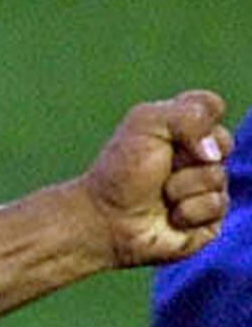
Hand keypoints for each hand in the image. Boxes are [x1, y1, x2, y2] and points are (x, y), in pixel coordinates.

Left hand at [81, 90, 231, 266]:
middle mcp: (201, 156)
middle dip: (186, 158)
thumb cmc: (121, 171)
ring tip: (161, 196)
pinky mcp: (210, 218)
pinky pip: (216, 206)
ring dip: (181, 187)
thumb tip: (214, 152)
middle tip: (161, 169)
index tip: (165, 136)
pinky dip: (188, 211)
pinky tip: (170, 217)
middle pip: (222, 143)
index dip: (193, 122)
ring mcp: (208, 187)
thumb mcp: (146, 123)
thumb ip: (190, 113)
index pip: (211, 107)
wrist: (104, 220)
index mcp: (186, 127)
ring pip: (217, 177)